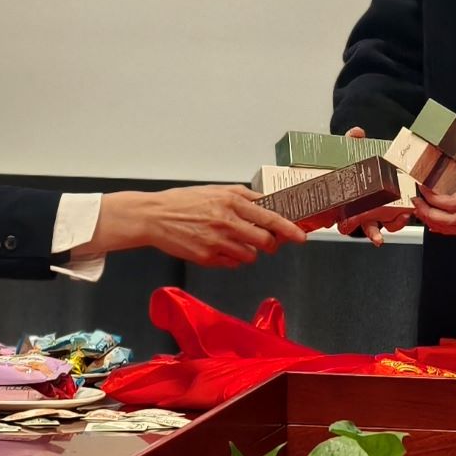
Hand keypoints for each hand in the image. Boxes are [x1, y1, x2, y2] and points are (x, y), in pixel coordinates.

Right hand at [91, 187, 307, 268]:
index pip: (271, 218)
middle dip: (271, 245)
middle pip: (265, 242)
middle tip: (269, 243)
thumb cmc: (183, 202)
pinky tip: (219, 248)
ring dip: (250, 252)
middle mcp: (227, 222)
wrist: (154, 217)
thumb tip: (268, 203)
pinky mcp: (208, 258)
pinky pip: (232, 264)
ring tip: (234, 241)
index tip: (300, 236)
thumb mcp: (216, 191)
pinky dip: (232, 259)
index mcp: (232, 202)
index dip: (289, 229)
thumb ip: (243, 197)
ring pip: (250, 256)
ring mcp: (217, 242)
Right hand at [335, 124, 410, 241]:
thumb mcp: (350, 151)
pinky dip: (403, 216)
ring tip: (402, 217)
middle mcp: (364, 210)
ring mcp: (380, 211)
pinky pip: (399, 217)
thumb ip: (351, 141)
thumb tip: (356, 133)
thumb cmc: (354, 164)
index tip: (344, 225)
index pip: (344, 219)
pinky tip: (408, 211)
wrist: (365, 162)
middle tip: (377, 237)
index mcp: (351, 202)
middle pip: (366, 227)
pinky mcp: (395, 207)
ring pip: (386, 225)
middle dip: (373, 233)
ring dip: (394, 224)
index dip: (344, 225)